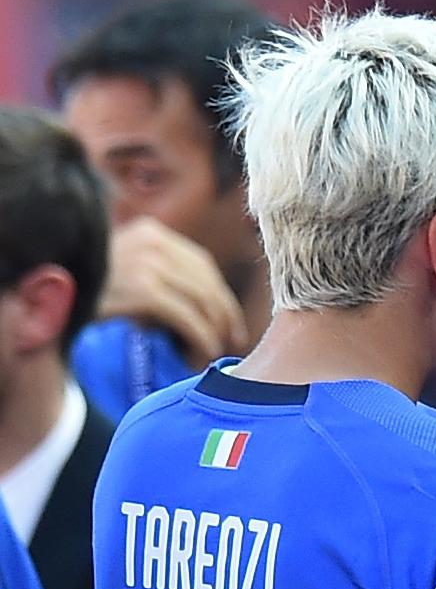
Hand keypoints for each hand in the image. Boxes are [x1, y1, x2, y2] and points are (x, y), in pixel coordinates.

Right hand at [94, 219, 245, 362]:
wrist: (51, 293)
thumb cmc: (88, 287)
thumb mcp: (126, 269)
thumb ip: (160, 275)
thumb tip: (207, 306)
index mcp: (152, 232)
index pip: (202, 266)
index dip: (222, 297)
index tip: (230, 324)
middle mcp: (153, 242)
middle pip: (208, 285)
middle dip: (224, 319)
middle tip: (230, 345)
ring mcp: (147, 264)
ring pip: (203, 305)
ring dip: (213, 335)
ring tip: (207, 355)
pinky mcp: (142, 290)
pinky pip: (189, 320)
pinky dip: (201, 341)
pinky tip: (196, 356)